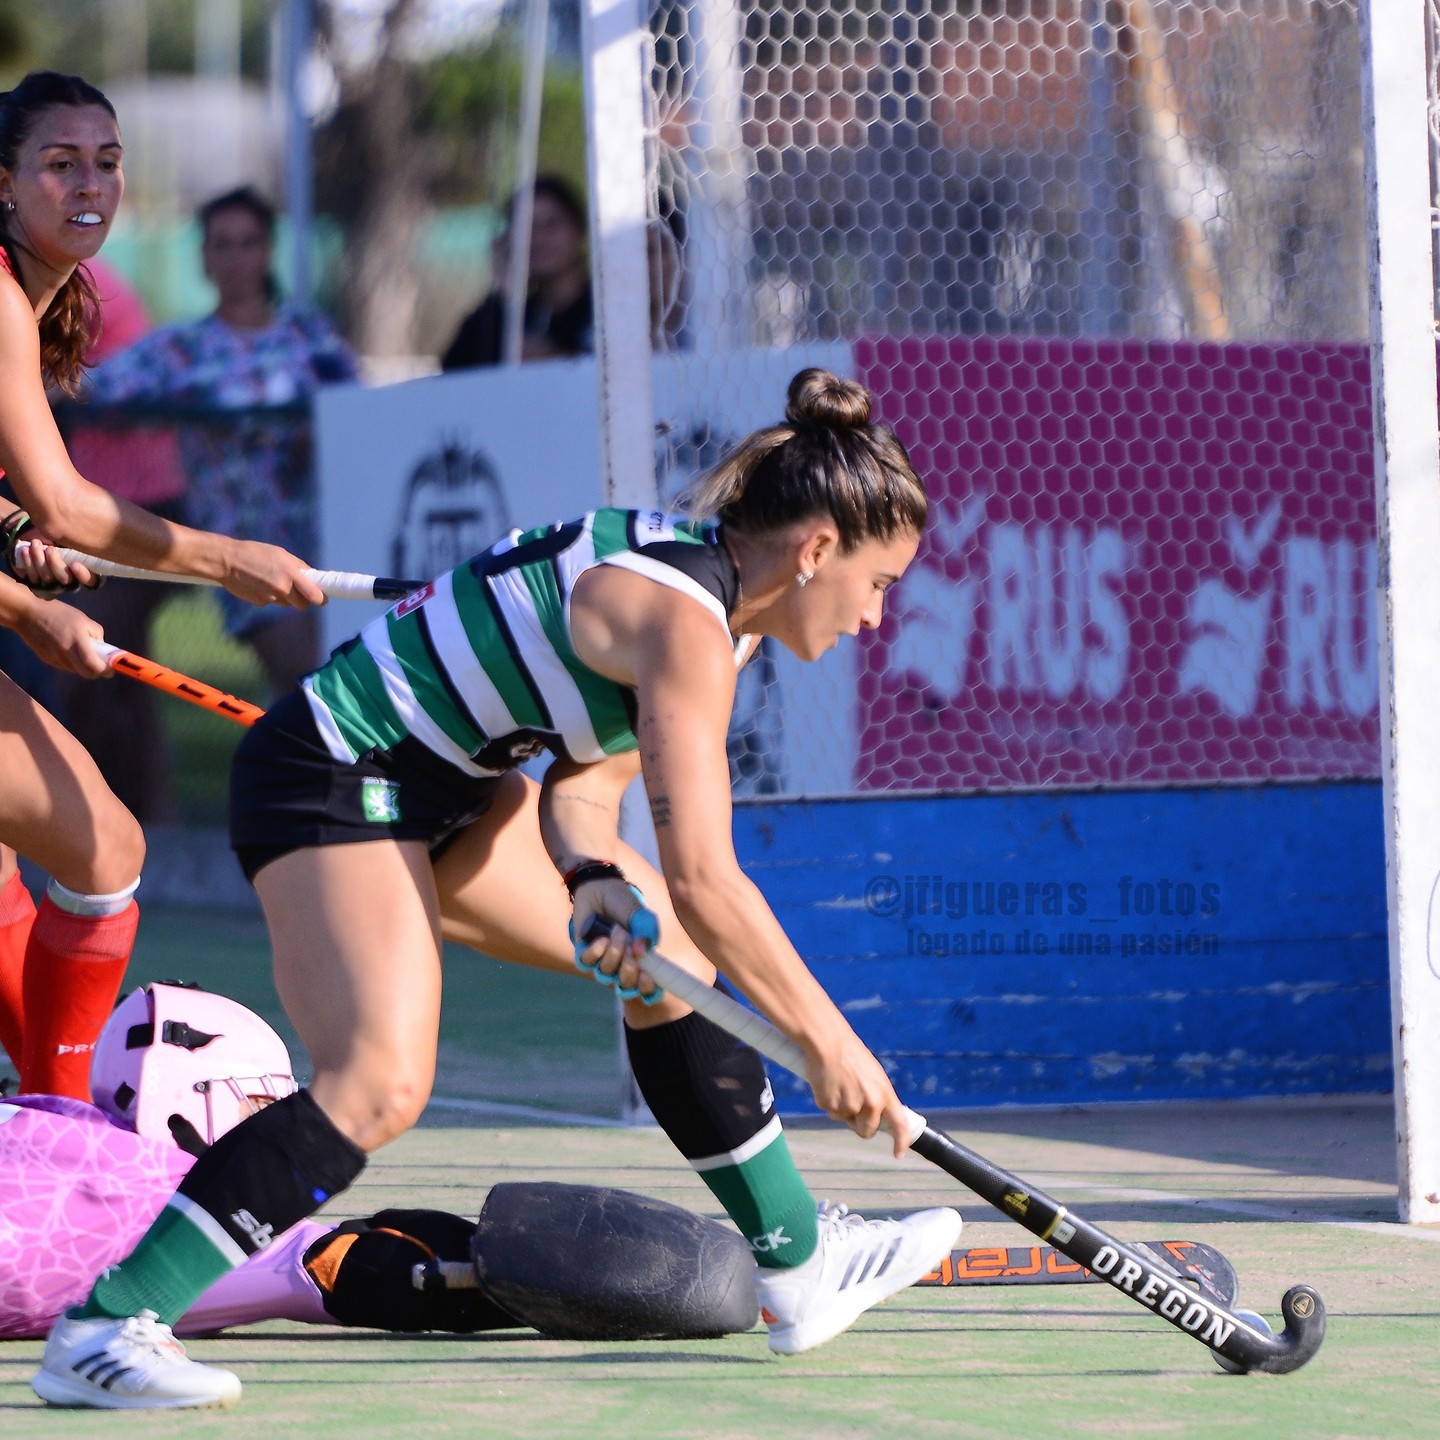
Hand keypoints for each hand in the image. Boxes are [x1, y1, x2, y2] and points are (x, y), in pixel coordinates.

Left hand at [1, 514, 99, 594]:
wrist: (37, 534)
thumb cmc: (60, 534)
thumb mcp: (72, 536)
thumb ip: (80, 542)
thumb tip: (90, 535)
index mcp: (86, 569)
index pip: (91, 580)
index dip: (83, 575)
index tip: (74, 564)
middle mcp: (71, 579)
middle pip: (66, 579)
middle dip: (55, 564)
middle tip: (49, 548)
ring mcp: (53, 583)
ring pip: (48, 578)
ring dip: (40, 560)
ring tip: (35, 543)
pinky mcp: (37, 582)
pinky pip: (34, 578)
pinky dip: (29, 562)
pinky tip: (26, 550)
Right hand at [12, 599, 109, 676]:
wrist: (27, 614)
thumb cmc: (58, 613)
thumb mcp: (83, 619)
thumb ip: (96, 634)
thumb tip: (102, 648)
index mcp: (77, 641)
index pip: (94, 665)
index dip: (106, 669)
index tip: (113, 668)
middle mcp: (65, 653)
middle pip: (87, 674)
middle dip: (98, 672)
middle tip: (103, 666)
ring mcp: (55, 658)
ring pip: (76, 671)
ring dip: (85, 667)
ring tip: (86, 653)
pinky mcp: (47, 660)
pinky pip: (66, 666)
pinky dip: (73, 663)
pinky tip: (71, 651)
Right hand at [221, 539, 325, 608]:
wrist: (226, 561)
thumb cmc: (256, 553)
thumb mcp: (281, 555)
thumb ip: (299, 568)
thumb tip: (314, 577)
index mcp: (292, 574)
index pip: (315, 596)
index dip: (321, 598)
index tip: (322, 598)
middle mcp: (283, 589)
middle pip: (303, 605)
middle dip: (303, 599)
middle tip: (298, 590)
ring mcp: (271, 598)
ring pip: (287, 604)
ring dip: (285, 597)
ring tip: (271, 580)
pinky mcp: (260, 603)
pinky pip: (272, 602)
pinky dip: (269, 596)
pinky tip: (259, 584)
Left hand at [571, 881, 662, 1003]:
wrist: (601, 888)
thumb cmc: (624, 904)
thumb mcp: (642, 916)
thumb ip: (647, 932)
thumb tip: (641, 952)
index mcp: (641, 960)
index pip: (647, 988)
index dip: (648, 990)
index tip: (647, 977)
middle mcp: (622, 965)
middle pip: (626, 987)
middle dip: (629, 972)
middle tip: (632, 952)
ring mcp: (602, 960)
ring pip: (606, 974)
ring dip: (614, 955)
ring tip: (618, 932)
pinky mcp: (583, 953)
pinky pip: (587, 963)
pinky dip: (596, 951)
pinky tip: (602, 937)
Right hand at [803, 1027, 913, 1157]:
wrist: (828, 1042)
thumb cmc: (851, 1055)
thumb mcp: (874, 1074)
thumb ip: (878, 1095)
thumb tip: (878, 1114)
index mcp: (885, 1093)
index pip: (900, 1124)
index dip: (901, 1142)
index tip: (898, 1154)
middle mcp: (870, 1103)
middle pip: (866, 1131)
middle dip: (858, 1123)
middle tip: (852, 1102)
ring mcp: (850, 1105)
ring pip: (844, 1120)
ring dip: (841, 1109)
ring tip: (839, 1085)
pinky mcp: (830, 1105)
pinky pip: (829, 1111)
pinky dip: (827, 1101)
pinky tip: (828, 1083)